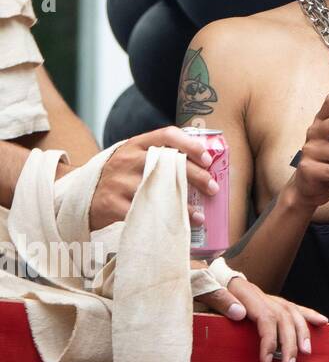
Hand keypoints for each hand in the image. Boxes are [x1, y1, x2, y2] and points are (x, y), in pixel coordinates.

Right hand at [90, 126, 217, 231]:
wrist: (82, 196)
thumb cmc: (119, 176)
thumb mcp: (134, 158)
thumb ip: (160, 156)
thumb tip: (202, 165)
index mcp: (136, 144)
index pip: (166, 135)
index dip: (190, 144)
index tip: (207, 159)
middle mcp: (127, 159)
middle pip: (168, 163)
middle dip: (196, 176)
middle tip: (213, 188)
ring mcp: (118, 181)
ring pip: (159, 190)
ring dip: (184, 205)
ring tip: (200, 214)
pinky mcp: (112, 203)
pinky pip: (144, 212)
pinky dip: (164, 220)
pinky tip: (178, 226)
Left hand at [195, 274, 327, 361]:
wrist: (205, 275)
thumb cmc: (203, 284)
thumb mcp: (203, 289)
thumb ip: (220, 299)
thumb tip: (239, 313)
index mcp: (244, 293)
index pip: (265, 317)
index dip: (269, 339)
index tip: (267, 360)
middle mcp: (261, 295)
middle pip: (283, 317)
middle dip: (289, 343)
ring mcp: (267, 297)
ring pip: (292, 313)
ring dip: (302, 333)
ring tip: (306, 352)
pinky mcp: (270, 301)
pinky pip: (293, 307)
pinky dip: (308, 315)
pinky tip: (322, 322)